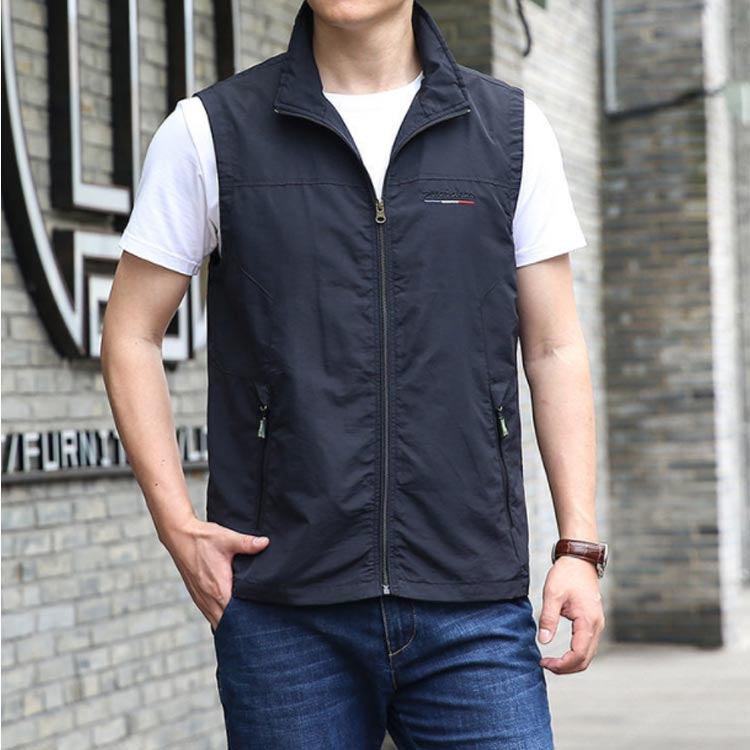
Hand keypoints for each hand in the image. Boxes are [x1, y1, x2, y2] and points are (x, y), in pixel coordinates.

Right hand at [160, 516, 269, 629]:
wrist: (179, 536)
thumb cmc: (203, 539)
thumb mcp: (227, 538)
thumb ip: (247, 543)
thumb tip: (265, 543)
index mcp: (218, 587)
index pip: (235, 615)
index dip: (248, 618)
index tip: (261, 617)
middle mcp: (208, 598)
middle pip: (227, 623)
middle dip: (241, 624)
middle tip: (258, 621)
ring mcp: (201, 599)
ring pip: (217, 621)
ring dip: (230, 622)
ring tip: (246, 620)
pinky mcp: (197, 596)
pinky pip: (210, 614)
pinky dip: (220, 616)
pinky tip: (230, 612)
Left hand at [537, 555, 604, 673]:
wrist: (579, 560)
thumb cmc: (566, 574)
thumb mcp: (552, 594)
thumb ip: (548, 618)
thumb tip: (543, 641)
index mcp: (588, 621)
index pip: (578, 655)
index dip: (562, 664)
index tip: (544, 662)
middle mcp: (597, 626)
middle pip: (585, 660)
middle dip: (566, 668)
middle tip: (545, 664)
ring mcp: (597, 624)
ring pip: (588, 654)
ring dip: (571, 662)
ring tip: (551, 661)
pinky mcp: (593, 621)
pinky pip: (587, 645)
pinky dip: (576, 654)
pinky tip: (562, 652)